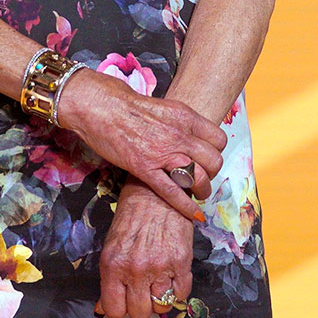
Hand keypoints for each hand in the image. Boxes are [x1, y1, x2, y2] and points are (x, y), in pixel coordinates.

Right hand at [58, 69, 224, 220]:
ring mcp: (162, 153)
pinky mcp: (144, 168)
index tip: (208, 157)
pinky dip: (186, 206)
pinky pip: (172, 192)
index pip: (218, 139)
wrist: (98, 105)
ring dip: (203, 190)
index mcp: (185, 116)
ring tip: (199, 193)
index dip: (216, 151)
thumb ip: (179, 122)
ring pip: (199, 178)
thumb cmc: (124, 102)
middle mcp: (179, 135)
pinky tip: (194, 215)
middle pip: (213, 161)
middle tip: (203, 175)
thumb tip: (188, 134)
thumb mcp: (163, 105)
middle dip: (211, 172)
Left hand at [96, 181, 196, 317]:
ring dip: (160, 299)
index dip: (119, 309)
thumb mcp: (112, 246)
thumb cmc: (131, 217)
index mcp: (112, 266)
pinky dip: (177, 291)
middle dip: (140, 306)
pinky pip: (182, 294)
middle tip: (142, 292)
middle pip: (139, 313)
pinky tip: (172, 277)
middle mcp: (135, 270)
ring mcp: (160, 267)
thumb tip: (103, 309)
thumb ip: (109, 279)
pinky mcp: (182, 262)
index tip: (124, 302)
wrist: (156, 192)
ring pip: (161, 307)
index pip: (113, 310)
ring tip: (158, 283)